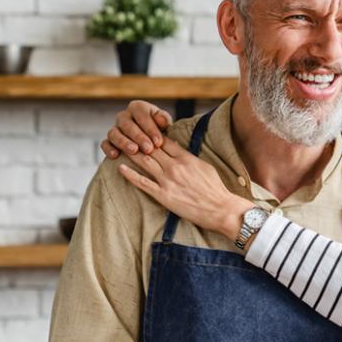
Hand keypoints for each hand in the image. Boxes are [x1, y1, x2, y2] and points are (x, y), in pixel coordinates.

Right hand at [101, 100, 171, 157]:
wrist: (153, 143)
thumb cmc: (160, 132)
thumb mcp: (165, 124)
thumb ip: (164, 120)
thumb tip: (161, 120)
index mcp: (138, 108)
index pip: (140, 112)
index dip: (149, 127)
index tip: (158, 142)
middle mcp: (124, 116)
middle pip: (126, 123)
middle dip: (138, 136)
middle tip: (148, 149)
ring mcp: (115, 129)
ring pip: (114, 133)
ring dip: (123, 142)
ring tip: (134, 151)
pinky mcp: (109, 142)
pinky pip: (105, 143)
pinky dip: (108, 149)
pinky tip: (115, 156)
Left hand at [117, 139, 249, 239]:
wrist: (220, 209)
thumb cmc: (215, 189)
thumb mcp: (205, 167)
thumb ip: (190, 158)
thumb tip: (180, 151)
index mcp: (186, 158)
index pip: (164, 141)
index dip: (152, 135)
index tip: (144, 132)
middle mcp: (174, 166)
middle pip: (151, 148)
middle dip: (138, 140)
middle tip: (127, 135)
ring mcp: (168, 181)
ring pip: (145, 162)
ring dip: (132, 153)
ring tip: (121, 147)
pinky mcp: (163, 195)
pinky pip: (143, 183)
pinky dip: (131, 175)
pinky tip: (121, 168)